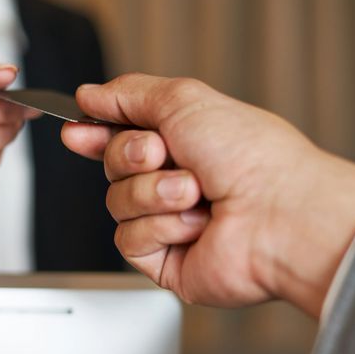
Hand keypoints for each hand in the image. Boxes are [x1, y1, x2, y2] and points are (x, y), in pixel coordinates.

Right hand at [61, 74, 354, 316]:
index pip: (122, 136)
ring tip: (195, 194)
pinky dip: (160, 227)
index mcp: (183, 142)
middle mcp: (177, 181)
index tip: (75, 130)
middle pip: (113, 166)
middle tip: (163, 153)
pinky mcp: (167, 259)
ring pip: (117, 203)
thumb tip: (90, 95)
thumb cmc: (250, 155)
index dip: (95, 133)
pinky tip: (195, 226)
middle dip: (131, 155)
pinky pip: (129, 239)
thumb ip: (129, 94)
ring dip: (153, 193)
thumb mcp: (183, 100)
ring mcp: (171, 222)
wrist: (280, 214)